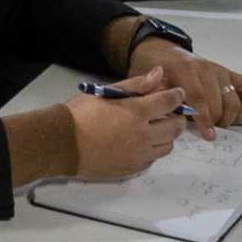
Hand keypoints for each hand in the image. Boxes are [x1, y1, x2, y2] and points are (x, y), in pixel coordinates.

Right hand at [65, 70, 187, 179]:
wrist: (63, 143)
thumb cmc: (82, 114)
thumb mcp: (108, 93)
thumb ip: (136, 84)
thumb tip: (158, 74)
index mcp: (136, 112)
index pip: (169, 102)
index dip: (177, 96)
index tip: (178, 94)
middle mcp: (142, 135)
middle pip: (175, 127)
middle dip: (178, 117)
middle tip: (171, 113)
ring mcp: (139, 154)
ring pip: (167, 146)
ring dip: (167, 136)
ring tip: (156, 129)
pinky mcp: (132, 168)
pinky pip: (153, 159)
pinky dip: (153, 150)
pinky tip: (141, 143)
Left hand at [153, 46, 241, 136]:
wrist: (168, 56)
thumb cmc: (162, 75)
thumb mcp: (153, 86)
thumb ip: (160, 101)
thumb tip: (172, 119)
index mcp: (184, 69)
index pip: (198, 97)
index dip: (204, 119)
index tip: (208, 135)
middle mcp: (205, 68)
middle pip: (218, 103)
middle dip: (215, 121)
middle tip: (208, 130)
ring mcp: (220, 70)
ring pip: (233, 100)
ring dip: (228, 117)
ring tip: (218, 124)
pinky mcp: (230, 73)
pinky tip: (236, 114)